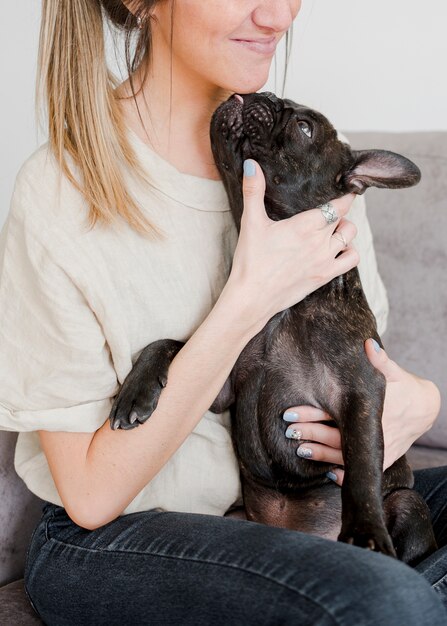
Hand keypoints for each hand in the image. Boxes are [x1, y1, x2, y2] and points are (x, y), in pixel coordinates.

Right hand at [227, 159, 358, 329]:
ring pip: (350, 237)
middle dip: (341, 212)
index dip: (345, 196)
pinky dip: (349, 252)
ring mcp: (325, 260)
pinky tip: (337, 249)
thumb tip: (251, 163)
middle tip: (334, 209)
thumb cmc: (251, 260)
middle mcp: (320, 241)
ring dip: (346, 230)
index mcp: (305, 225)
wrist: (252, 297)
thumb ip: (253, 191)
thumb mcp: (251, 222)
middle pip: (344, 219)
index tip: (348, 190)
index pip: (337, 205)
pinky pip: (351, 260)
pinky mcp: (325, 276)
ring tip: (335, 228)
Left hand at [283, 339, 440, 485]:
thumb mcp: (393, 371)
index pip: (334, 412)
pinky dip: (344, 474)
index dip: (311, 413)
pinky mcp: (384, 458)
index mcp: (371, 410)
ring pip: (344, 456)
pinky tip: (328, 474)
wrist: (426, 409)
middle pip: (335, 436)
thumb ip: (380, 359)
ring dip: (321, 454)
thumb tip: (368, 343)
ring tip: (300, 450)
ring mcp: (379, 448)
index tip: (290, 412)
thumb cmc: (404, 386)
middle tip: (289, 431)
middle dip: (310, 434)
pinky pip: (361, 470)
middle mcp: (374, 432)